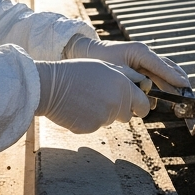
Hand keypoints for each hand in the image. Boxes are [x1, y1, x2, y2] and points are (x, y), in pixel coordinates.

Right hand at [35, 59, 150, 133]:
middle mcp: (117, 103)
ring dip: (103, 113)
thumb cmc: (77, 72)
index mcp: (123, 87)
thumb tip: (144, 84)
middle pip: (127, 115)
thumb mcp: (106, 66)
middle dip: (120, 110)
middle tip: (103, 99)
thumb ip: (127, 77)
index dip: (141, 107)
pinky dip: (89, 120)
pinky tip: (77, 108)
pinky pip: (95, 126)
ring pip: (110, 120)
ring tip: (86, 99)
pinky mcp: (90, 128)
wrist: (50, 85)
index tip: (138, 108)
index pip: (143, 105)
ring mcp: (104, 117)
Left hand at [65, 36, 188, 90]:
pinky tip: (168, 91)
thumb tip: (147, 92)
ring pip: (164, 69)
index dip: (174, 77)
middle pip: (168, 66)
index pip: (162, 66)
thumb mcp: (117, 70)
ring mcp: (144, 57)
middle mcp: (145, 53)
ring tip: (182, 92)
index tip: (185, 86)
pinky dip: (164, 81)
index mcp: (140, 52)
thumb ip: (133, 80)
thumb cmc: (100, 59)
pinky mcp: (141, 63)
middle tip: (188, 92)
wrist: (88, 50)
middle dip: (179, 79)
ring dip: (173, 81)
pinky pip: (157, 72)